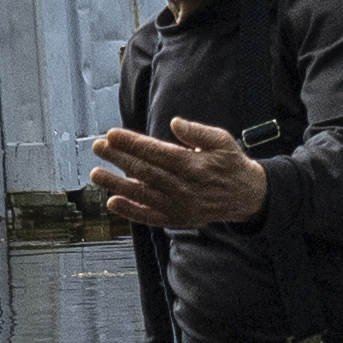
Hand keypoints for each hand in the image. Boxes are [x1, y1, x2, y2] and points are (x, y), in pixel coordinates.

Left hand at [84, 117, 271, 230]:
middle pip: (144, 171)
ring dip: (116, 184)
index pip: (156, 152)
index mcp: (193, 164)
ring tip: (96, 173)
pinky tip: (112, 201)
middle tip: (98, 147)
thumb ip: (198, 132)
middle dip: (119, 158)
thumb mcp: (222, 140)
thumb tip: (175, 123)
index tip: (112, 135)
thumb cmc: (231, 164)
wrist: (246, 197)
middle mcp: (183, 187)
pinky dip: (130, 211)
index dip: (132, 144)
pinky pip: (149, 216)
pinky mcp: (177, 219)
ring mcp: (179, 205)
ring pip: (142, 194)